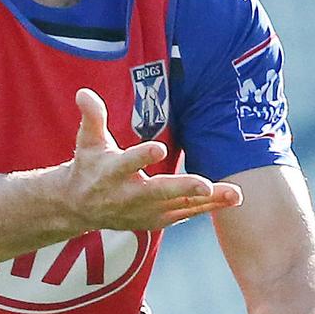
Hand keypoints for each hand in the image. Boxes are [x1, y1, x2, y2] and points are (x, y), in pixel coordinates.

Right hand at [62, 88, 241, 230]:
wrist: (79, 207)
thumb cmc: (90, 166)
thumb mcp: (88, 140)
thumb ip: (92, 117)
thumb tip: (84, 92)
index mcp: (111, 172)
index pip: (127, 162)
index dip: (142, 156)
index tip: (159, 149)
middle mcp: (128, 195)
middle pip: (158, 191)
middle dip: (183, 188)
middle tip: (206, 185)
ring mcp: (143, 212)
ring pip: (179, 206)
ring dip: (208, 201)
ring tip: (235, 193)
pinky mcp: (155, 221)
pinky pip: (185, 214)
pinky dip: (207, 208)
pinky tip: (230, 199)